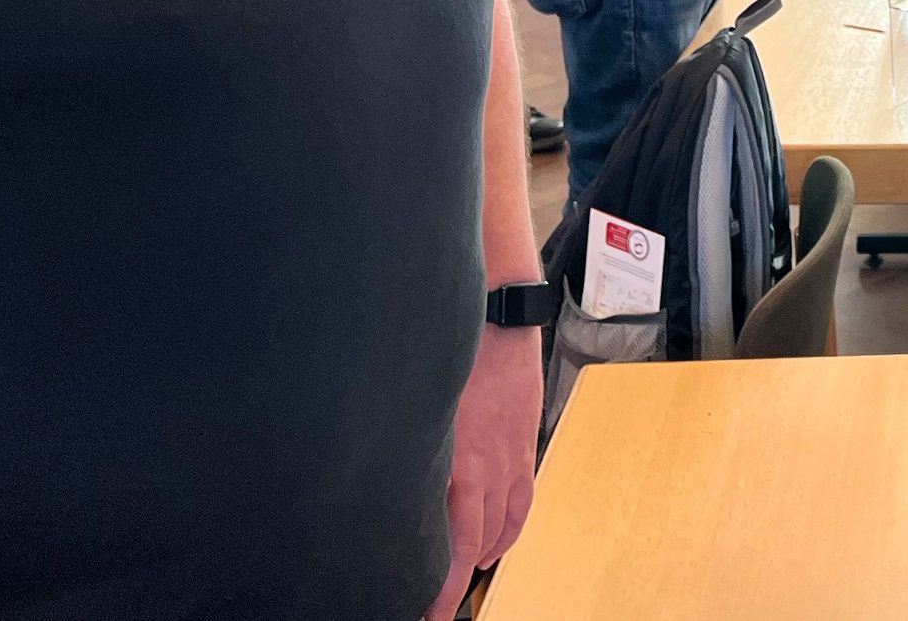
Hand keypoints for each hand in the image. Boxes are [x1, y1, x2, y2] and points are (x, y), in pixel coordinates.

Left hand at [422, 324, 543, 619]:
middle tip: (439, 606)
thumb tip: (382, 481)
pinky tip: (497, 539)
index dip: (441, 586)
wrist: (499, 316)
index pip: (455, 546)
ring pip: (504, 527)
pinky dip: (510, 528)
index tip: (428, 611)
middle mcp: (489, 467)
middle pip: (478, 544)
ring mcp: (512, 456)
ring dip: (485, 556)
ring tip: (465, 575)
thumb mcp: (416, 408)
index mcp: (458, 462)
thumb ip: (407, 449)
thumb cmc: (455, 351)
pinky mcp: (525, 442)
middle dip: (459, 582)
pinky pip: (522, 500)